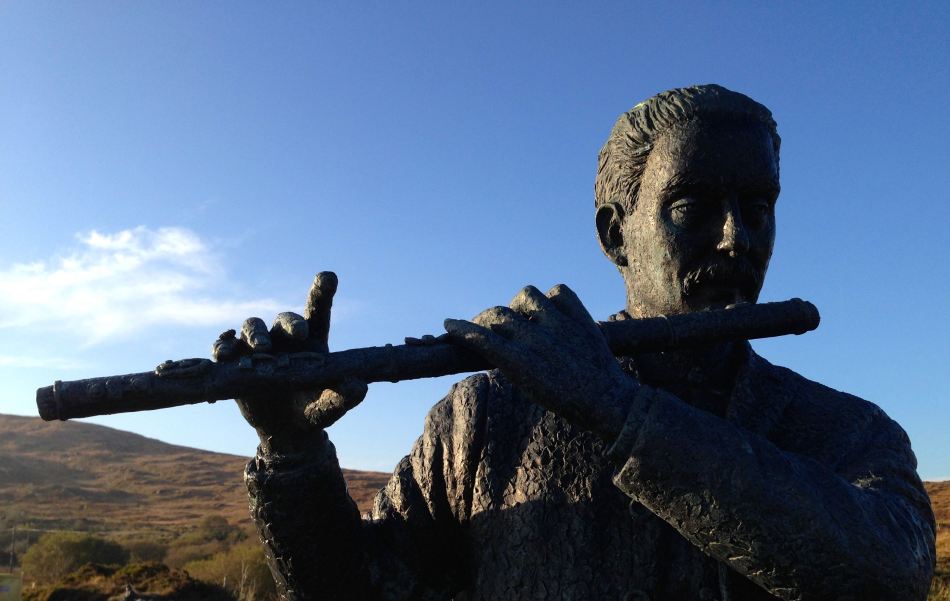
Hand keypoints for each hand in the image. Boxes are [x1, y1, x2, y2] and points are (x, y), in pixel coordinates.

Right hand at [213, 272, 366, 453]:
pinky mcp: (235, 361)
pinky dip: (224, 348)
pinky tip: (225, 355)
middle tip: (299, 333)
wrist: (284, 431)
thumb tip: (359, 387)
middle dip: (290, 322)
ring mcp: (257, 347)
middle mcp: (284, 338)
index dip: (322, 291)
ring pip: (252, 326)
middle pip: (285, 319)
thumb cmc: (312, 411)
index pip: (317, 311)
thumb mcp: (327, 408)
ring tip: (262, 347)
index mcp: (312, 341)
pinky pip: (225, 347)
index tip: (328, 277)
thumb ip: (342, 397)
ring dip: (255, 333)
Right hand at [444, 284, 635, 440]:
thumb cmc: (562, 399)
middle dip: (486, 319)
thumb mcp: (527, 385)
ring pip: (526, 294)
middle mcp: (538, 341)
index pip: (481, 337)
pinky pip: (558, 291)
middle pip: (498, 314)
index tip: (450, 323)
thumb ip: (507, 359)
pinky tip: (550, 312)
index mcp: (521, 364)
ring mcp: (561, 325)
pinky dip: (552, 299)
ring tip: (524, 316)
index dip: (461, 329)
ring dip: (519, 304)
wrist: (606, 401)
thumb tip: (491, 336)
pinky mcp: (581, 317)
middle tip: (488, 325)